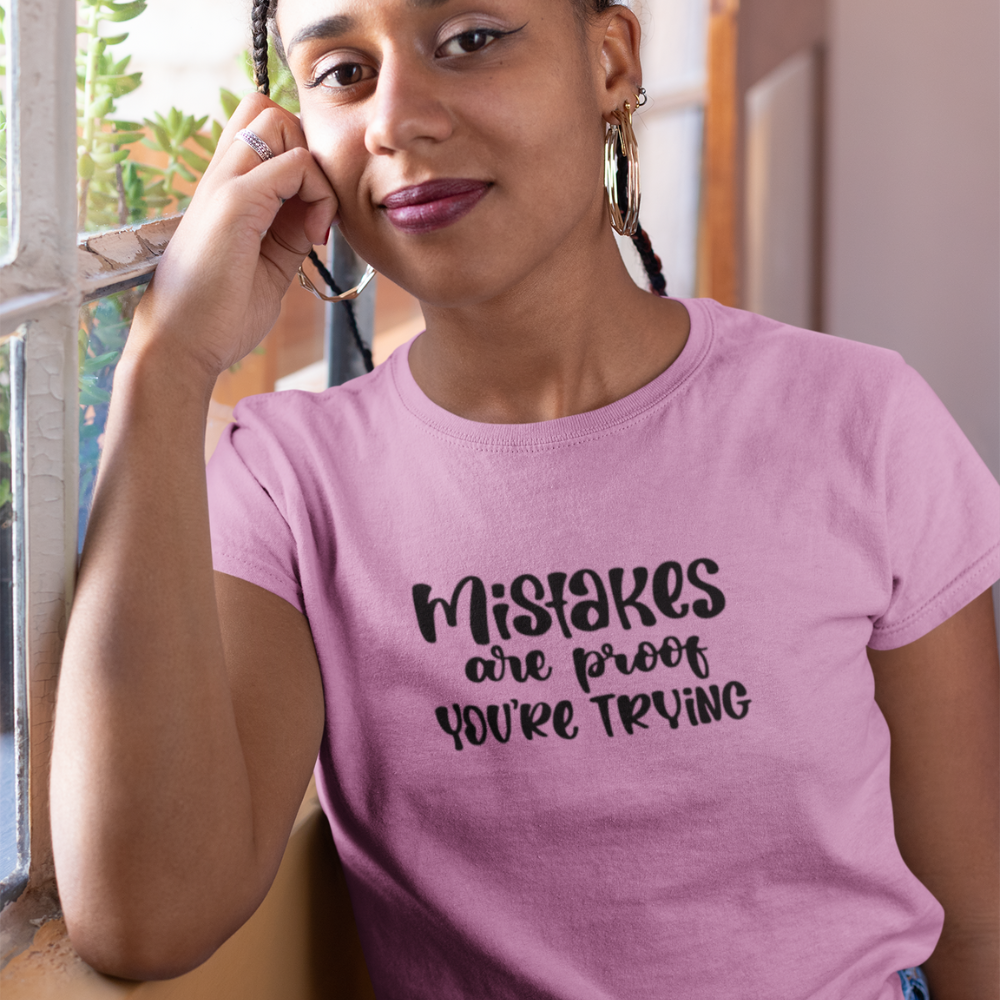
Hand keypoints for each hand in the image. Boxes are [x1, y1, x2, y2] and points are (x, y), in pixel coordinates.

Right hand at [127, 93, 336, 381]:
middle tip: (315, 207)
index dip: (302, 162)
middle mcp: (220, 177)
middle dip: (307, 150)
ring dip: (313, 167)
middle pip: (268, 110)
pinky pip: (292, 164)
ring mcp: (223, 184)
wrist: (182, 345)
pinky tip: (315, 236)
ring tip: (315, 222)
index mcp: (225, 189)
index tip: (315, 219)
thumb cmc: (219, 314)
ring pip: (278, 121)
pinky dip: (318, 193)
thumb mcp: (270, 265)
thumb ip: (291, 233)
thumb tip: (320, 214)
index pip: (265, 131)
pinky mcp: (234, 203)